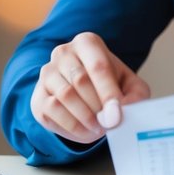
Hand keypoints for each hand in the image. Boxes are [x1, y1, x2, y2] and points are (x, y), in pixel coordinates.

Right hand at [30, 31, 150, 143]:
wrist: (87, 96)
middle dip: (98, 107)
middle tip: (110, 124)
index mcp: (88, 43)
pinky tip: (85, 131)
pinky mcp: (38, 96)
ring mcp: (47, 74)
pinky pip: (52, 111)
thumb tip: (122, 110)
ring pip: (64, 96)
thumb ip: (135, 95)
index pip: (98, 66)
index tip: (116, 115)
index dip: (108, 92)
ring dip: (85, 118)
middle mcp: (63, 53)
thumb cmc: (111, 86)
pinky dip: (72, 126)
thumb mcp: (131, 87)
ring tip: (100, 128)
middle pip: (80, 80)